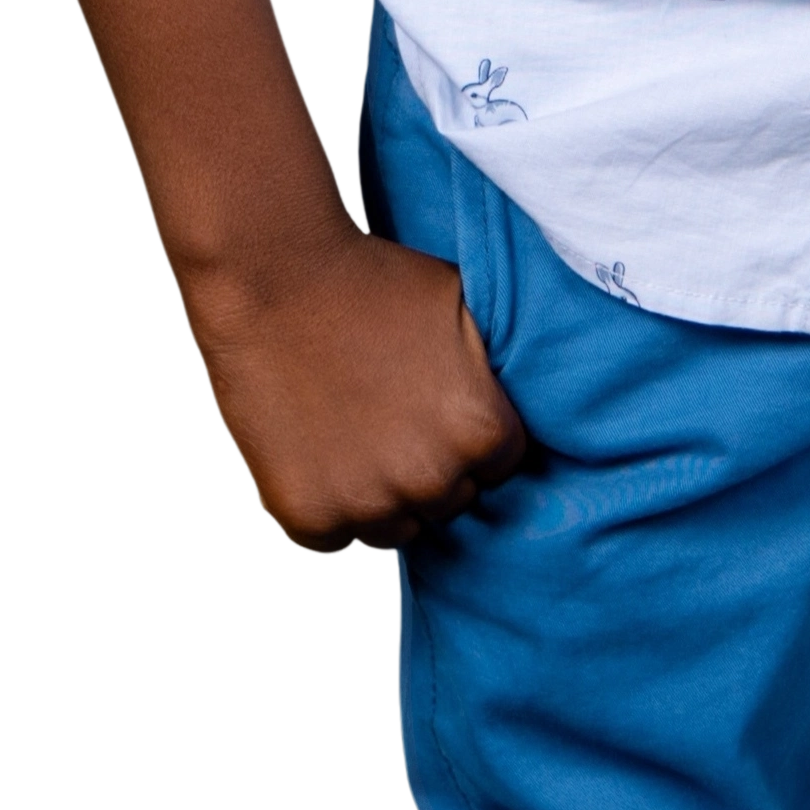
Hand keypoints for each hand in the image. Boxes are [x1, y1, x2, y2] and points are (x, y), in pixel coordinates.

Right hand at [184, 222, 529, 551]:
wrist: (276, 277)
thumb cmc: (376, 281)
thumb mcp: (463, 307)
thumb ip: (497, 369)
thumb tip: (533, 395)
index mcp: (479, 430)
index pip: (503, 463)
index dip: (474, 432)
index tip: (444, 407)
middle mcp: (429, 479)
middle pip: (453, 497)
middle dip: (435, 465)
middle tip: (399, 416)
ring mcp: (367, 504)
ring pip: (401, 525)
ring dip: (389, 494)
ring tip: (362, 434)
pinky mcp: (310, 517)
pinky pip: (342, 533)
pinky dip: (336, 501)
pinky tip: (325, 449)